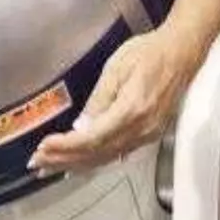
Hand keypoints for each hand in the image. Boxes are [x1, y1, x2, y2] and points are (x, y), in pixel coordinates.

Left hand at [30, 25, 207, 173]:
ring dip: (77, 164)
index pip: (91, 139)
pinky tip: (81, 164)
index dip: (64, 147)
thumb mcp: (116, 68)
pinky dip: (96, 160)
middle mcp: (141, 129)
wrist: (182, 52)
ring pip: (107, 158)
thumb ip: (98, 100)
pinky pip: (118, 153)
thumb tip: (80, 127)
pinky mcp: (150, 134)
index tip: (42, 147)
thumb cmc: (149, 52)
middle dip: (64, 160)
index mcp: (131, 111)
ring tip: (51, 168)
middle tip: (37, 164)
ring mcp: (147, 134)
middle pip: (96, 154)